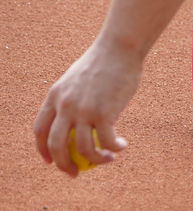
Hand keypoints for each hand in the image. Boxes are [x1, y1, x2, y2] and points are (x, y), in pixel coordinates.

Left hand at [34, 39, 141, 176]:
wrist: (119, 49)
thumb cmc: (103, 63)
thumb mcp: (78, 80)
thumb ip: (74, 100)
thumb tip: (81, 123)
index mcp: (55, 96)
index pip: (40, 129)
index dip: (43, 149)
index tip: (51, 161)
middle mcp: (66, 105)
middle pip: (56, 145)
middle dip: (64, 165)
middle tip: (75, 173)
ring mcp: (84, 109)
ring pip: (83, 149)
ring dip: (96, 160)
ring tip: (108, 159)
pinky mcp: (104, 112)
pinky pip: (107, 142)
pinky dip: (114, 148)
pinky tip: (122, 145)